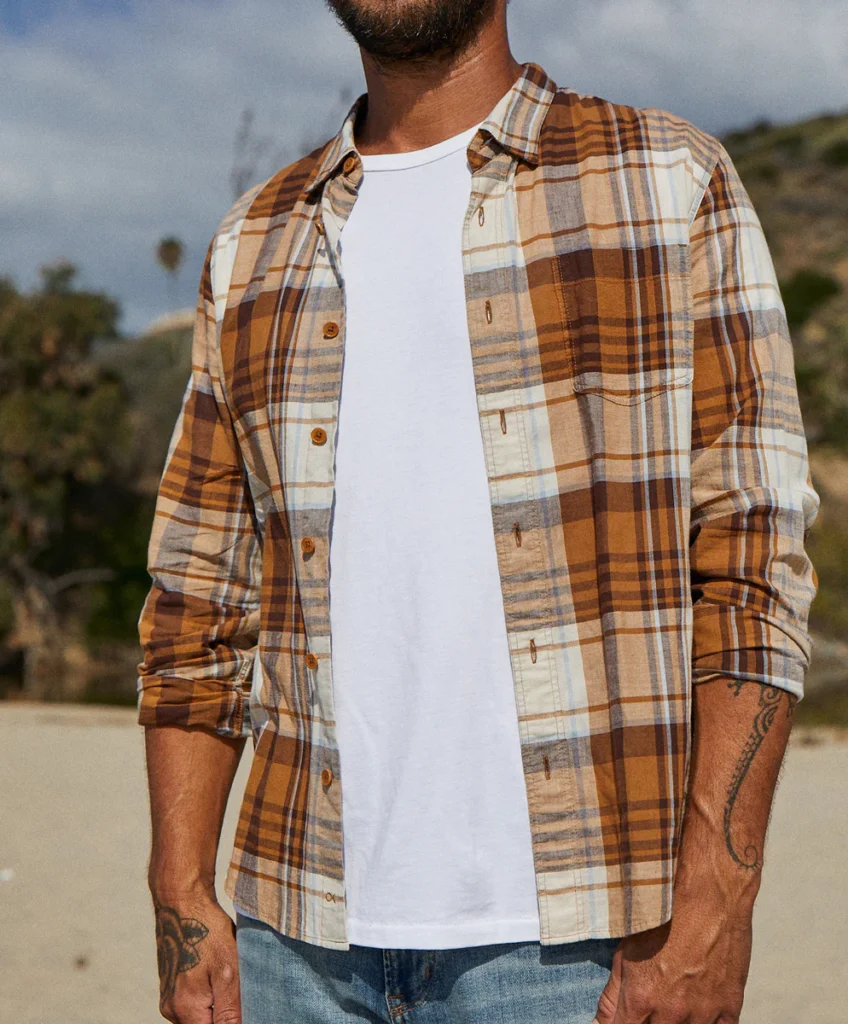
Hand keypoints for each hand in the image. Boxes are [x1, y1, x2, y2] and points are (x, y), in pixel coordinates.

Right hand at [153, 891, 240, 1023]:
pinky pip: (193, 1004)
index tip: (244, 1008)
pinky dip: (208, 996)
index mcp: (185, 1010)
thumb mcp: (228, 972)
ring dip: (217, 1006)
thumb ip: (230, 1011)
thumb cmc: (207, 933)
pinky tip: (218, 975)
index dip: (234, 1023)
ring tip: (229, 980)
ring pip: (200, 1016)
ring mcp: (169, 999)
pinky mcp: (171, 988)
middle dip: (225, 1016)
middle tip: (241, 992)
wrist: (183, 903)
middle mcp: (172, 1010)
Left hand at [593, 893, 751, 1023]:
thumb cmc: (664, 918)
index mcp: (641, 999)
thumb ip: (611, 995)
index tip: (625, 1017)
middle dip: (649, 1022)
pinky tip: (697, 1012)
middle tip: (653, 1001)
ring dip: (677, 1022)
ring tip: (673, 1001)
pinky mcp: (729, 1009)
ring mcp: (702, 1014)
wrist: (708, 901)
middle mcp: (671, 1013)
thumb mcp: (625, 951)